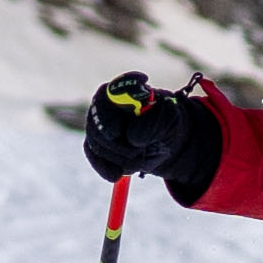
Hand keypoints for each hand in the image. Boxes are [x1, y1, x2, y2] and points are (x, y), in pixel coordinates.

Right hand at [80, 71, 224, 197]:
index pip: (112, 95)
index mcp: (126, 87)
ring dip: (120, 159)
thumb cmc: (165, 119)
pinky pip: (94, 156)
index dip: (109, 115)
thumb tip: (132, 139)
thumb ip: (152, 123)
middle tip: (140, 156)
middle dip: (119, 146)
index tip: (115, 133)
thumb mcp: (168, 118)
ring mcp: (97, 122)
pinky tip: (116, 175)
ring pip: (97, 143)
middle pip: (99, 124)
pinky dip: (105, 168)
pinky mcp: (95, 142)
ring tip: (141, 162)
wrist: (162, 134)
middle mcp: (106, 102)